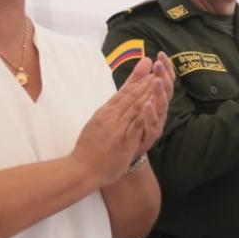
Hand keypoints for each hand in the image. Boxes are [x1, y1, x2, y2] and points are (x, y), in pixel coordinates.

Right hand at [73, 63, 150, 183]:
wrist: (81, 169)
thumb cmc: (88, 149)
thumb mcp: (97, 124)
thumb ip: (109, 112)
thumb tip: (116, 101)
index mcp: (104, 113)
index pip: (122, 93)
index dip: (136, 80)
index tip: (146, 68)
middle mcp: (110, 117)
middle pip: (130, 96)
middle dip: (144, 81)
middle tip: (156, 68)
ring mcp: (116, 128)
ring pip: (133, 106)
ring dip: (146, 92)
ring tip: (157, 79)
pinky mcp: (122, 140)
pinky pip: (135, 124)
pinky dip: (143, 113)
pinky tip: (151, 103)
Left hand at [134, 52, 173, 154]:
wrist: (119, 153)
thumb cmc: (128, 125)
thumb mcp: (132, 98)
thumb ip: (137, 80)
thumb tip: (147, 59)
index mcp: (156, 100)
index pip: (164, 81)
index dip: (165, 69)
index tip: (161, 55)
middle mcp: (159, 111)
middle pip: (166, 92)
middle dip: (163, 77)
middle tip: (160, 65)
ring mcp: (156, 124)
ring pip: (162, 107)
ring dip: (159, 93)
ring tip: (156, 81)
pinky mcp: (149, 137)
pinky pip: (153, 125)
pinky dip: (151, 115)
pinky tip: (148, 104)